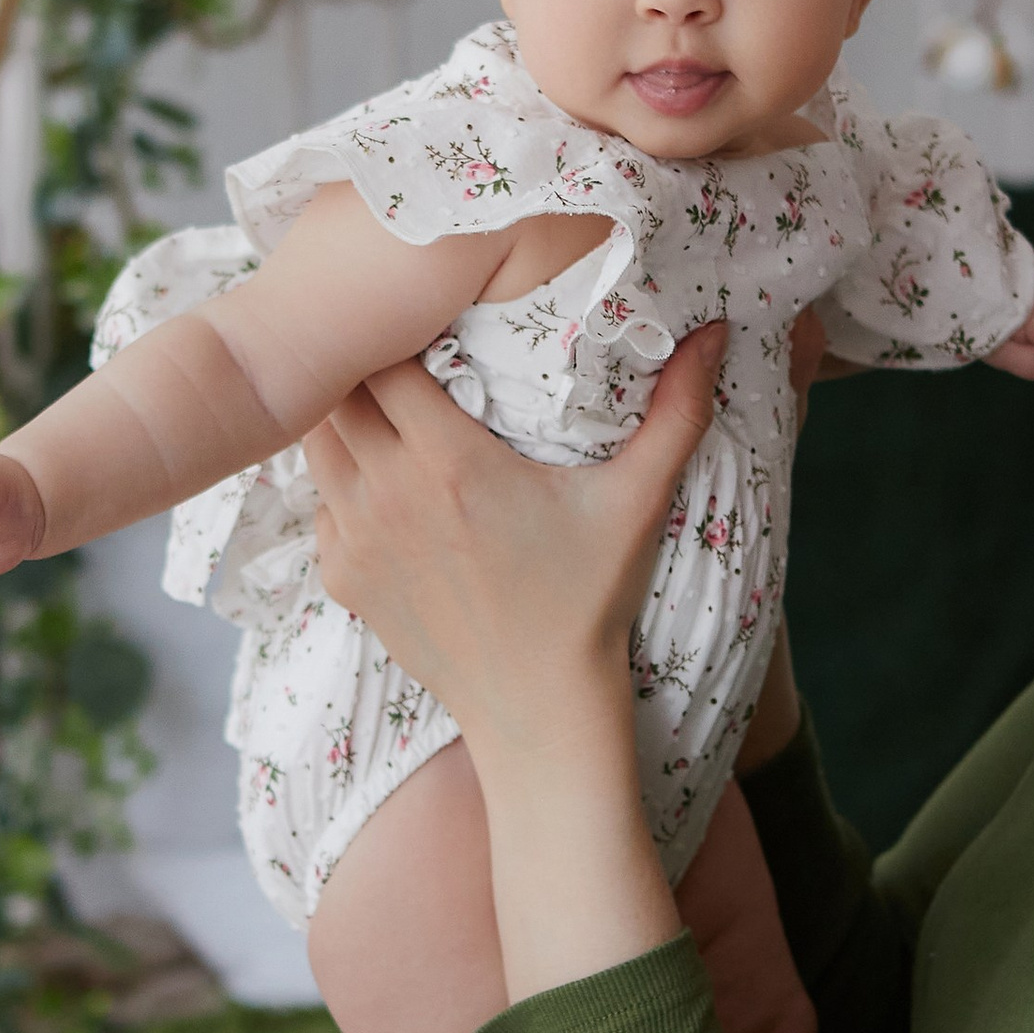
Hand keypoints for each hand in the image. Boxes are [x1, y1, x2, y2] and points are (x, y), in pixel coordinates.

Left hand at [302, 323, 726, 760]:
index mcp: (447, 461)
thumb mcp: (636, 502)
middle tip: (405, 357)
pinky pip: (321, 506)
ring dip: (344, 420)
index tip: (427, 325)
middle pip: (336, 391)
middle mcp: (386, 493)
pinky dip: (342, 486)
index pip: (380, 356)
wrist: (537, 707)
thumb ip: (676, 411)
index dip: (394, 330)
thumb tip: (717, 332)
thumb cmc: (588, 601)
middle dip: (362, 365)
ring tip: (390, 412)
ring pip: (316, 445)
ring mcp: (354, 539)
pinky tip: (388, 487)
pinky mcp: (341, 579)